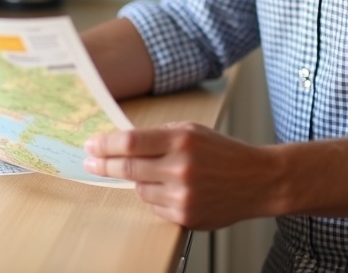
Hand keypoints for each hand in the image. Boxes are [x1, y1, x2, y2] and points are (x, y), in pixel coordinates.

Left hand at [83, 122, 278, 229]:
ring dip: (138, 180)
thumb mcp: (193, 131)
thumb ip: (158, 135)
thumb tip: (120, 142)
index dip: (106, 144)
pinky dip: (155, 196)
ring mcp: (182, 195)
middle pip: (128, 167)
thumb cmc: (224, 152)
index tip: (91, 145)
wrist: (257, 180)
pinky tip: (172, 188)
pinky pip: (154, 206)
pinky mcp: (185, 216)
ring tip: (156, 173)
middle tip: (90, 161)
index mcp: (182, 139)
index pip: (131, 142)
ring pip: (139, 189)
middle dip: (104, 164)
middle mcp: (181, 167)